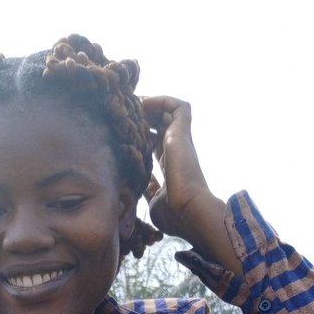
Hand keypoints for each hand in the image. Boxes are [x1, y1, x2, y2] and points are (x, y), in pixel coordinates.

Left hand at [141, 95, 241, 273]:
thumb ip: (147, 190)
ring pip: (169, 111)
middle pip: (160, 124)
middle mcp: (176, 150)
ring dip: (150, 105)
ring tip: (132, 105)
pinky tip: (143, 103)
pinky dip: (161, 100)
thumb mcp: (154, 201)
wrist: (189, 212)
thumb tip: (139, 185)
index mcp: (170, 166)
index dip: (141, 135)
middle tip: (124, 114)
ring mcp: (181, 140)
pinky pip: (177, 106)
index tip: (124, 132)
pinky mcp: (183, 133)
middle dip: (142, 117)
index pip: (155, 143)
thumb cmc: (174, 214)